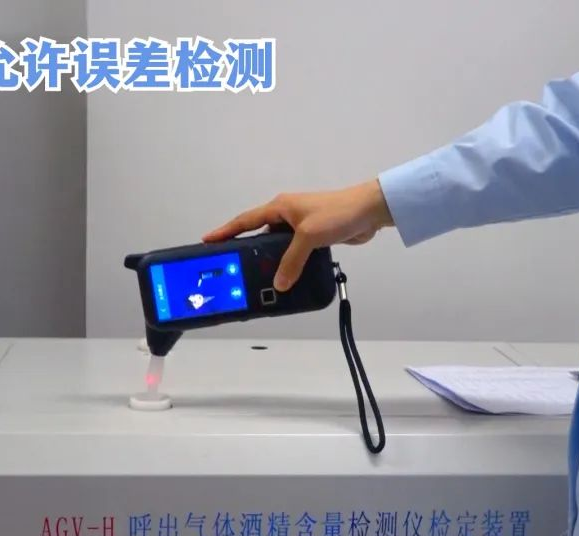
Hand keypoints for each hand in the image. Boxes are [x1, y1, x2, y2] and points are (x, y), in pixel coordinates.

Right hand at [203, 180, 393, 290]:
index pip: (245, 221)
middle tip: (234, 268)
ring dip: (272, 261)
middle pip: (260, 236)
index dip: (225, 231)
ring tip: (261, 279)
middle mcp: (287, 215)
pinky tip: (288, 278)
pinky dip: (290, 264)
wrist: (370, 211)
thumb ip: (292, 261)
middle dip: (247, 251)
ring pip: (279, 247)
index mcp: (280, 208)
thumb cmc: (338, 214)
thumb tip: (280, 283)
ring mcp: (301, 226)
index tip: (208, 240)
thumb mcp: (309, 237)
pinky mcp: (314, 237)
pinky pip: (295, 253)